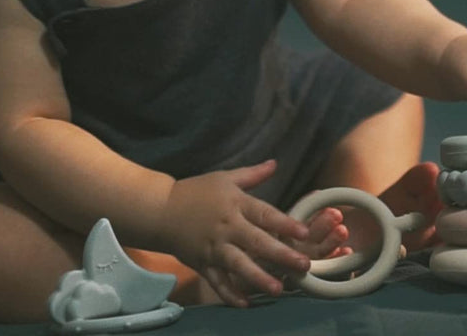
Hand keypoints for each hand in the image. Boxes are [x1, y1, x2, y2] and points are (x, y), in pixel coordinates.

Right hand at [158, 159, 310, 306]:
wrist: (161, 210)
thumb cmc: (196, 192)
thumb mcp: (225, 178)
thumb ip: (253, 175)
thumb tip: (275, 163)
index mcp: (235, 204)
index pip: (264, 214)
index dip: (285, 223)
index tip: (305, 232)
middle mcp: (227, 227)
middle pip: (257, 242)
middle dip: (281, 254)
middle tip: (303, 266)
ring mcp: (214, 248)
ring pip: (238, 265)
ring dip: (258, 277)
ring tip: (278, 289)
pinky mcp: (202, 264)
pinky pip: (217, 281)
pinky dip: (229, 294)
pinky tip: (245, 303)